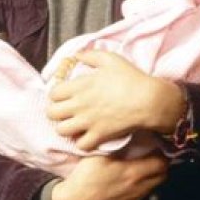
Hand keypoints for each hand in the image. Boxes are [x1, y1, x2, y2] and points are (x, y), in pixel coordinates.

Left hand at [47, 50, 184, 149]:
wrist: (148, 100)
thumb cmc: (130, 78)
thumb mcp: (110, 59)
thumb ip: (90, 55)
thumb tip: (76, 55)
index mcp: (79, 86)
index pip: (53, 94)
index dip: (57, 94)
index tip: (64, 95)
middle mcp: (79, 105)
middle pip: (51, 113)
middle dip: (56, 112)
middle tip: (65, 110)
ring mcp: (88, 122)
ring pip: (62, 131)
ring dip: (66, 127)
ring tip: (74, 124)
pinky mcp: (99, 136)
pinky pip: (81, 145)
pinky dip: (82, 142)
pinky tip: (87, 135)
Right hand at [50, 152, 168, 199]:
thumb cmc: (84, 180)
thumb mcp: (98, 156)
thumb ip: (115, 145)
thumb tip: (126, 133)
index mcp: (132, 174)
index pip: (161, 163)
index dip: (161, 153)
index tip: (156, 146)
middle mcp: (136, 188)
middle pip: (162, 175)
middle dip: (160, 165)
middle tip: (152, 155)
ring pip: (152, 186)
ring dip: (150, 176)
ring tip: (140, 166)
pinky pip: (140, 196)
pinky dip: (139, 187)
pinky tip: (127, 180)